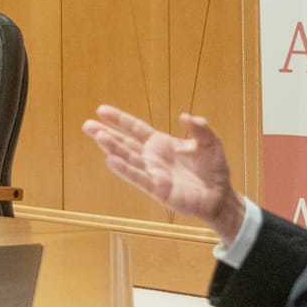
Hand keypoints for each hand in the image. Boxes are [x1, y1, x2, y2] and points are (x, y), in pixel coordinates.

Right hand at [82, 106, 243, 240]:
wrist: (220, 196)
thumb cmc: (213, 170)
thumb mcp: (210, 143)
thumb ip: (200, 129)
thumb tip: (186, 116)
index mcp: (161, 144)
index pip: (135, 129)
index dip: (119, 120)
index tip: (101, 110)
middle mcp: (152, 158)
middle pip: (125, 143)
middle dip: (106, 134)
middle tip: (87, 125)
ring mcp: (153, 173)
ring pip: (128, 158)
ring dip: (112, 148)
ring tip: (98, 137)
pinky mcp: (158, 189)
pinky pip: (139, 178)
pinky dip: (125, 170)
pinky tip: (111, 160)